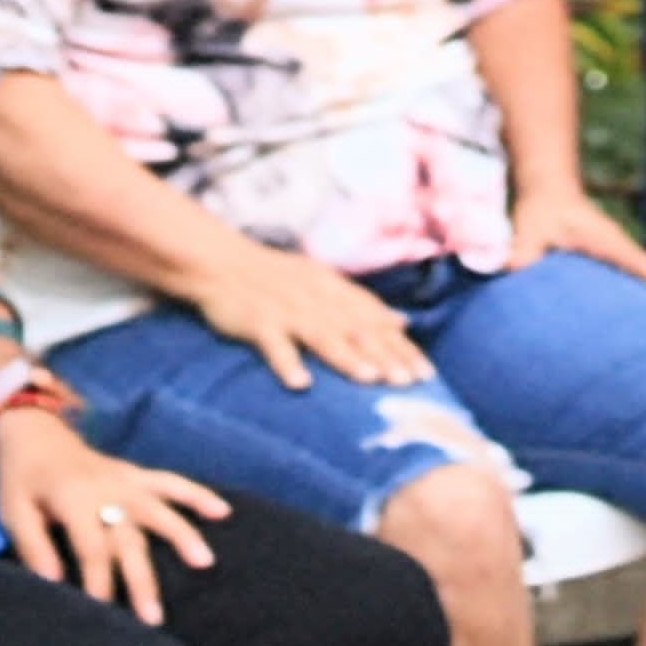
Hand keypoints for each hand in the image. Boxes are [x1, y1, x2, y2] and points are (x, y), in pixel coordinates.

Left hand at [0, 408, 226, 624]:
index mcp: (73, 499)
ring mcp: (124, 480)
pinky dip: (196, 494)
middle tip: (154, 618)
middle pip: (129, 538)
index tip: (105, 615)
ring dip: (181, 534)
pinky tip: (222, 511)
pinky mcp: (134, 475)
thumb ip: (34, 546)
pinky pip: (169, 482)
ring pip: (158, 510)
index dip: (99, 583)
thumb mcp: (13, 511)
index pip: (92, 548)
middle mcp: (105, 489)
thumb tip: (54, 584)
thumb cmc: (20, 477)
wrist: (33, 430)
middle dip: (141, 579)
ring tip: (205, 562)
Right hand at [173, 237, 432, 390]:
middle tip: (409, 384)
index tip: (426, 374)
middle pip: (356, 328)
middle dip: (384, 355)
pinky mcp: (257, 320)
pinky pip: (274, 343)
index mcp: (333, 288)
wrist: (220, 261)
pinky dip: (287, 362)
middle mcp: (315, 296)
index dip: (401, 346)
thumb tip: (403, 321)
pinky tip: (301, 384)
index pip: (375, 319)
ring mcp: (286, 308)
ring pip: (322, 333)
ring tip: (369, 379)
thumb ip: (361, 303)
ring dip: (346, 356)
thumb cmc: (275, 277)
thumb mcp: (322, 283)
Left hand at [504, 181, 645, 297]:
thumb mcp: (530, 226)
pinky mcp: (606, 263)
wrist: (548, 188)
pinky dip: (639, 297)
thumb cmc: (541, 208)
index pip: (642, 264)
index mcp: (607, 242)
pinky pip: (629, 282)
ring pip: (642, 280)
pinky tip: (640, 324)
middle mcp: (617, 250)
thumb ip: (522, 249)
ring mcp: (614, 256)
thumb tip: (511, 269)